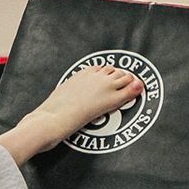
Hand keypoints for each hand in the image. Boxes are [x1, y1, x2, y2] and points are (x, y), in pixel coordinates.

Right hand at [0, 65, 144, 164]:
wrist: (51, 121)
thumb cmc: (48, 115)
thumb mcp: (56, 100)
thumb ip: (62, 99)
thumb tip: (49, 109)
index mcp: (80, 75)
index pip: (101, 68)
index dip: (110, 75)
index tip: (114, 80)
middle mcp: (93, 77)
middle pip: (115, 71)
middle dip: (122, 77)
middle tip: (128, 85)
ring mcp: (102, 87)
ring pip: (123, 78)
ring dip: (129, 83)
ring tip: (134, 89)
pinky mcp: (108, 100)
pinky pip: (127, 92)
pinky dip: (135, 90)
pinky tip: (141, 90)